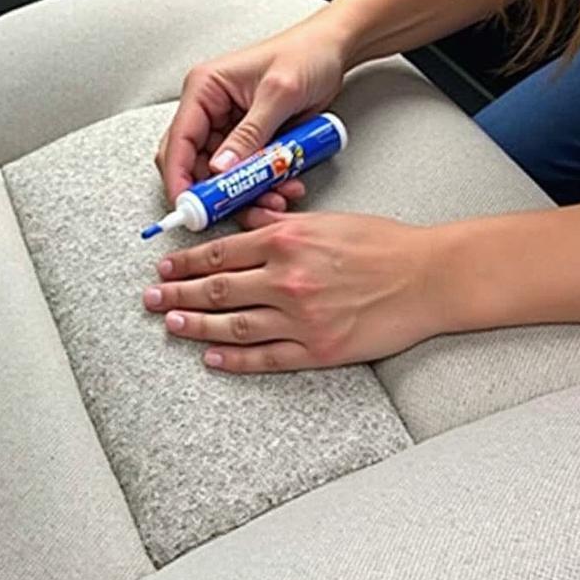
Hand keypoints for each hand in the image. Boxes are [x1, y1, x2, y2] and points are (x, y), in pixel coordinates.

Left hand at [142, 210, 444, 371]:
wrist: (429, 277)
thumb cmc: (381, 244)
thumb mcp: (325, 220)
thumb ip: (276, 225)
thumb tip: (239, 225)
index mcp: (287, 242)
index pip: (220, 254)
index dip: (185, 263)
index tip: (164, 269)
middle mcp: (287, 279)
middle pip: (217, 290)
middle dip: (177, 295)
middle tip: (151, 300)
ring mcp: (301, 318)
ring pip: (234, 326)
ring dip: (196, 327)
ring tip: (171, 326)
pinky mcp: (318, 349)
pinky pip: (266, 357)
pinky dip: (235, 359)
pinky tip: (212, 358)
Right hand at [155, 13, 350, 205]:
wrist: (334, 49)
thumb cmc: (306, 54)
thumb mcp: (279, 94)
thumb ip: (249, 134)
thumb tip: (221, 169)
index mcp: (204, 89)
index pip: (178, 141)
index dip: (179, 178)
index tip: (190, 208)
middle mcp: (209, 110)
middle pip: (192, 164)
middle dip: (215, 192)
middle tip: (236, 209)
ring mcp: (226, 127)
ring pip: (220, 176)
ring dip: (244, 194)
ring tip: (275, 197)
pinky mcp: (246, 141)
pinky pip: (244, 174)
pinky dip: (260, 187)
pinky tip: (283, 187)